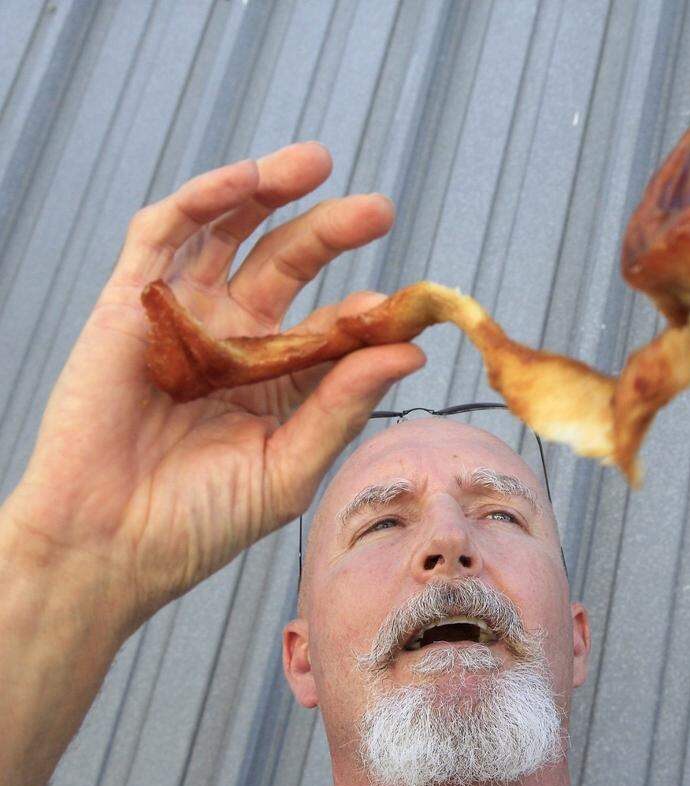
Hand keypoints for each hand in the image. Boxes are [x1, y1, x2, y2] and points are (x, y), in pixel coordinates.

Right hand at [1, 142, 423, 631]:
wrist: (108, 547)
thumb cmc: (200, 521)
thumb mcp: (289, 467)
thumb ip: (343, 407)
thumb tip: (409, 352)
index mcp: (277, 377)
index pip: (331, 324)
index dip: (366, 312)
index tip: (400, 311)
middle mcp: (234, 337)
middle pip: (288, 261)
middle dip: (331, 229)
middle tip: (378, 211)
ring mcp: (183, 315)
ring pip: (227, 231)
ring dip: (268, 189)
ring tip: (314, 163)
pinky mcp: (129, 303)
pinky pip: (163, 235)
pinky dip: (201, 200)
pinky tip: (244, 180)